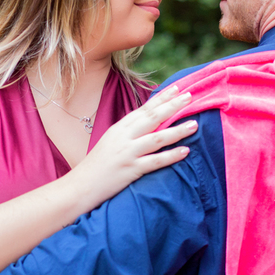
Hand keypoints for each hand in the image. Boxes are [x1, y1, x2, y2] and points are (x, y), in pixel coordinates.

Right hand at [67, 85, 196, 207]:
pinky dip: (171, 156)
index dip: (161, 98)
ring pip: (156, 138)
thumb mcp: (111, 142)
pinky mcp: (130, 170)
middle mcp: (123, 137)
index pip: (144, 109)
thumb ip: (128, 133)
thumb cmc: (97, 166)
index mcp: (119, 128)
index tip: (177, 88)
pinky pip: (154, 162)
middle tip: (190, 97)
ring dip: (177, 130)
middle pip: (152, 118)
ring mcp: (127, 153)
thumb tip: (149, 124)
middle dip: (172, 106)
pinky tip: (185, 151)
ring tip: (194, 124)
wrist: (80, 186)